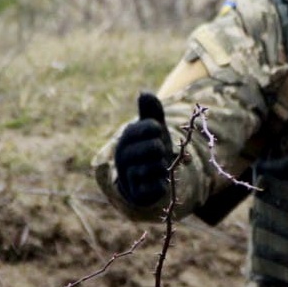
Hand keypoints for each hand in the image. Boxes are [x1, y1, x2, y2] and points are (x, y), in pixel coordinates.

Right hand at [113, 92, 172, 209]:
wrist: (145, 179)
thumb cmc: (150, 147)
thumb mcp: (153, 128)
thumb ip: (150, 111)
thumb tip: (144, 93)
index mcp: (127, 137)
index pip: (151, 127)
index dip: (159, 131)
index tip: (155, 134)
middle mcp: (124, 156)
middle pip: (155, 148)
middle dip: (162, 150)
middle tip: (158, 153)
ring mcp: (130, 176)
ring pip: (157, 167)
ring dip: (163, 166)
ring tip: (158, 166)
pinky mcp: (139, 194)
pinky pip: (156, 187)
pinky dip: (162, 182)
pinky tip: (159, 179)